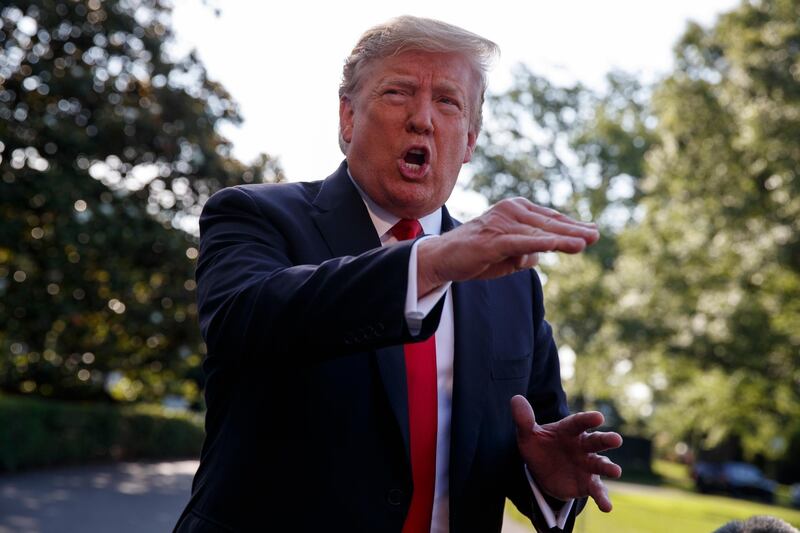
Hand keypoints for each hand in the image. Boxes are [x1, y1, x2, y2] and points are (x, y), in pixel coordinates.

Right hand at [416, 198, 598, 294]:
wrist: (443, 258)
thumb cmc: (476, 255)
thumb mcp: (509, 254)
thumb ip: (528, 252)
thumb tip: (542, 255)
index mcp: (515, 210)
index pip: (549, 218)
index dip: (571, 225)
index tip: (591, 231)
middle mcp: (510, 211)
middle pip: (549, 222)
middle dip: (574, 230)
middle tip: (596, 235)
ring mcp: (502, 224)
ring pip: (540, 232)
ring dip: (564, 237)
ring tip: (585, 242)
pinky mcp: (493, 240)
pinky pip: (523, 241)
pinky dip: (542, 243)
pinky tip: (559, 245)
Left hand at [510, 395, 622, 511]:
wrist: (542, 472)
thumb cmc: (539, 447)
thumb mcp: (528, 436)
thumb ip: (524, 420)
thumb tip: (515, 399)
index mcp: (569, 430)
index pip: (578, 423)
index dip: (587, 419)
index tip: (599, 417)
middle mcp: (583, 446)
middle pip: (596, 441)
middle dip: (606, 440)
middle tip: (616, 439)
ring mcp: (588, 464)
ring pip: (601, 464)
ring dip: (608, 467)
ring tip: (616, 471)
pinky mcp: (588, 483)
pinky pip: (597, 490)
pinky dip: (603, 498)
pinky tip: (607, 507)